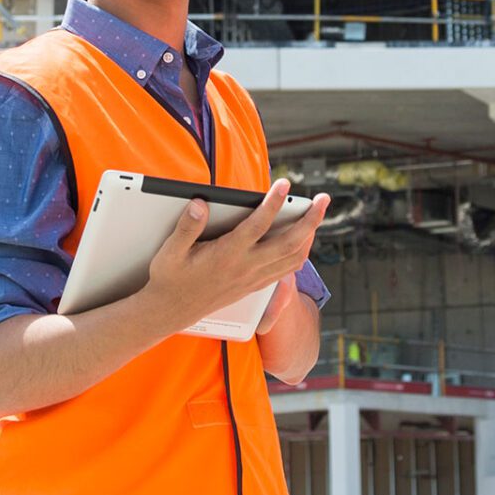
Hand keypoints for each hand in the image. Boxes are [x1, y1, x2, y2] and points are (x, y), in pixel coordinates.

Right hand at [144, 180, 330, 332]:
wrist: (172, 312)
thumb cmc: (170, 278)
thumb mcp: (170, 251)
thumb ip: (187, 227)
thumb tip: (200, 204)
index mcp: (227, 256)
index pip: (257, 225)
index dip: (273, 203)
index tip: (285, 183)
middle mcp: (246, 268)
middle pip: (289, 242)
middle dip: (311, 220)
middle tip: (324, 199)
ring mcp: (253, 279)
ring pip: (293, 257)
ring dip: (310, 235)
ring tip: (318, 215)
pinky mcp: (254, 286)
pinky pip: (286, 269)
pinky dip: (300, 252)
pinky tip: (302, 241)